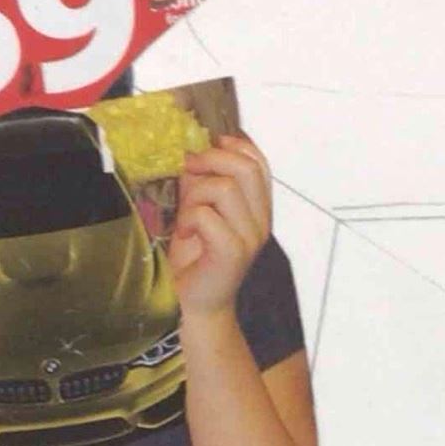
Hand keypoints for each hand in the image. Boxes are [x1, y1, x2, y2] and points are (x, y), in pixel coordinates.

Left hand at [170, 134, 272, 316]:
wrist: (196, 302)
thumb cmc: (196, 258)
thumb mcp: (197, 209)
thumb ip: (200, 183)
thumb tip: (192, 154)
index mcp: (257, 209)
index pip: (259, 163)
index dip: (236, 145)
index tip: (210, 143)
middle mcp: (260, 222)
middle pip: (247, 168)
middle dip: (212, 158)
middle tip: (189, 167)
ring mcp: (250, 238)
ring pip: (226, 188)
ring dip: (196, 193)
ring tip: (186, 213)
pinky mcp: (232, 253)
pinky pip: (208, 216)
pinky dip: (190, 219)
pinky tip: (184, 233)